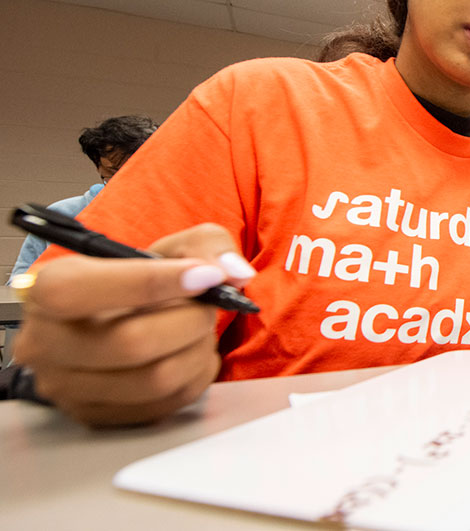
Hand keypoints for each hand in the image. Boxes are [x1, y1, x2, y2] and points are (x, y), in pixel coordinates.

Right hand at [13, 223, 254, 426]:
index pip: (82, 290)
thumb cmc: (140, 283)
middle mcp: (45, 342)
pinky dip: (195, 376)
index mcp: (47, 288)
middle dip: (190, 321)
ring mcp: (66, 386)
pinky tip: (192, 354)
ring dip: (198, 351)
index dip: (151, 282)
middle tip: (208, 307)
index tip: (205, 276)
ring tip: (200, 331)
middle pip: (131, 342)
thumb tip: (233, 272)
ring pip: (155, 378)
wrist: (118, 320)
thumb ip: (205, 246)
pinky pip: (165, 404)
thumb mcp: (169, 247)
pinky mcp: (96, 415)